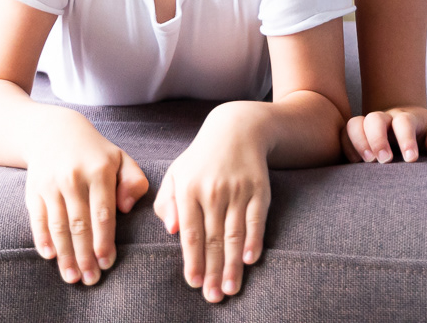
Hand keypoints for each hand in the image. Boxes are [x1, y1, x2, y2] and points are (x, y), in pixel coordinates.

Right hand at [24, 111, 147, 284]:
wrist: (54, 131)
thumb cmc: (95, 153)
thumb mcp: (120, 159)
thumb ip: (133, 181)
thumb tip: (126, 208)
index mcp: (99, 170)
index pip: (103, 213)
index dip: (104, 241)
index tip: (107, 263)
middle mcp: (73, 177)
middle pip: (80, 224)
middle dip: (85, 256)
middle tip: (91, 279)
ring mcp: (51, 184)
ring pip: (58, 226)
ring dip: (65, 255)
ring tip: (72, 277)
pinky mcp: (33, 190)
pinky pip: (37, 219)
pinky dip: (42, 240)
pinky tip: (51, 257)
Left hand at [153, 105, 272, 301]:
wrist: (236, 128)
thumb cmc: (200, 158)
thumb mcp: (176, 173)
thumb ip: (167, 202)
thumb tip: (172, 230)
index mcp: (188, 188)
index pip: (190, 232)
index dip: (193, 260)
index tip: (194, 282)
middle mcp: (213, 190)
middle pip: (213, 239)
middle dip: (213, 271)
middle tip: (214, 297)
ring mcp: (238, 190)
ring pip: (234, 234)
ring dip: (233, 264)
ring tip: (231, 288)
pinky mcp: (259, 189)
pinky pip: (256, 220)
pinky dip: (254, 240)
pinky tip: (251, 260)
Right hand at [342, 105, 426, 163]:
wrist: (404, 123)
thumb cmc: (424, 132)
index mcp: (406, 117)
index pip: (404, 122)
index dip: (407, 140)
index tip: (411, 160)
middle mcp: (385, 119)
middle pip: (375, 118)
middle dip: (378, 139)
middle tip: (385, 160)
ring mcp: (367, 126)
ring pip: (354, 124)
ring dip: (359, 142)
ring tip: (368, 162)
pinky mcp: (354, 136)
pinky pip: (343, 135)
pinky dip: (347, 147)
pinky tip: (355, 163)